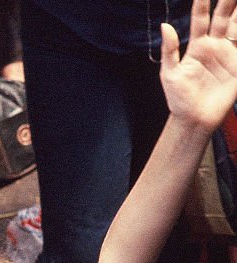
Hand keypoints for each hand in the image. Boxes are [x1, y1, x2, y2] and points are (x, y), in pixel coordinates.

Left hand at [161, 0, 236, 131]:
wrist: (194, 120)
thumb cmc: (179, 100)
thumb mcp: (170, 75)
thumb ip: (169, 50)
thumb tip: (165, 26)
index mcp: (197, 46)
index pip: (201, 18)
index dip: (202, 3)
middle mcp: (214, 46)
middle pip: (223, 16)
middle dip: (227, 2)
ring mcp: (228, 55)